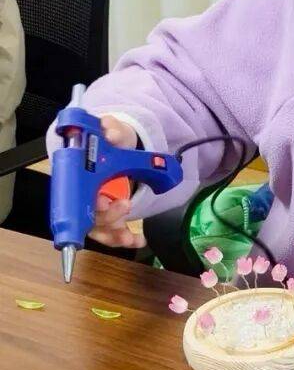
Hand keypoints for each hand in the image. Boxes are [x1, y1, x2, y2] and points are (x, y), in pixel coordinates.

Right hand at [87, 116, 142, 248]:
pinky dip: (127, 239)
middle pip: (89, 216)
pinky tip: (139, 240)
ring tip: (129, 237)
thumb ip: (112, 129)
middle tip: (123, 206)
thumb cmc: (112, 144)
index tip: (102, 201)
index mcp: (82, 178)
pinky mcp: (112, 217)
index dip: (87, 203)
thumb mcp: (114, 132)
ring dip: (115, 235)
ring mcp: (99, 210)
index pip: (78, 196)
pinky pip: (116, 233)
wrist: (121, 150)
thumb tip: (110, 132)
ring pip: (101, 230)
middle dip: (105, 218)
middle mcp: (87, 198)